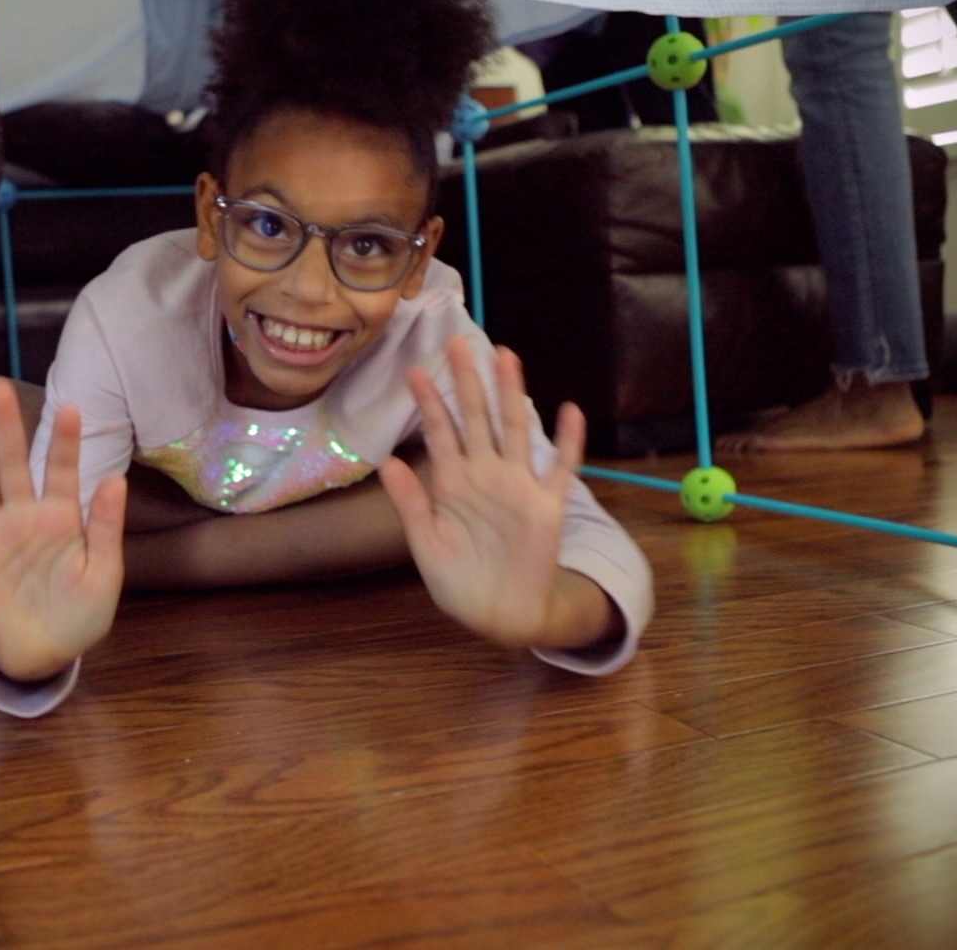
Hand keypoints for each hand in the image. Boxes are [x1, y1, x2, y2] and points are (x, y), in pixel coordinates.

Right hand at [0, 378, 127, 679]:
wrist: (46, 653)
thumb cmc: (80, 613)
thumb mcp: (103, 574)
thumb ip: (105, 528)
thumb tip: (115, 480)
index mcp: (60, 518)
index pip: (62, 471)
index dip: (65, 441)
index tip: (71, 406)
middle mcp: (23, 518)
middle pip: (12, 465)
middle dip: (6, 428)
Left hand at [379, 337, 611, 648]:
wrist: (497, 614)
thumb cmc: (456, 580)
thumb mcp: (425, 542)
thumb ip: (411, 502)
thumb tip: (386, 461)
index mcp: (453, 482)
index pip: (440, 432)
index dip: (428, 402)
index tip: (413, 370)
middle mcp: (486, 475)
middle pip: (476, 418)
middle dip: (467, 381)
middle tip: (458, 342)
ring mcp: (518, 486)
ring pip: (515, 430)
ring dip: (511, 395)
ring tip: (506, 357)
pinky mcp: (547, 506)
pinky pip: (561, 469)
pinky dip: (568, 442)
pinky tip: (570, 411)